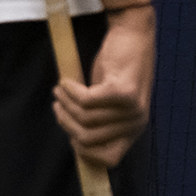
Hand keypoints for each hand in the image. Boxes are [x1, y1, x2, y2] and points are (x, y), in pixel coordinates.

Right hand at [58, 8, 153, 165]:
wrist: (133, 35)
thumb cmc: (116, 69)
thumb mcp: (108, 103)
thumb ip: (96, 122)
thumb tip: (73, 139)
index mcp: (133, 130)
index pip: (109, 160)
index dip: (84, 152)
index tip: (70, 134)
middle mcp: (137, 123)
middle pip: (88, 138)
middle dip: (66, 121)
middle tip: (59, 104)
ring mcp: (133, 109)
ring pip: (84, 118)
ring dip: (66, 103)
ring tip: (60, 89)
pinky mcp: (124, 91)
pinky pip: (85, 101)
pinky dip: (70, 91)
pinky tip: (67, 82)